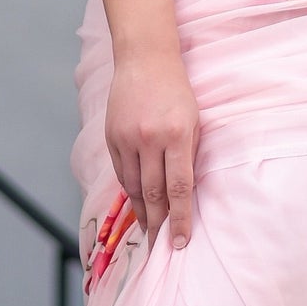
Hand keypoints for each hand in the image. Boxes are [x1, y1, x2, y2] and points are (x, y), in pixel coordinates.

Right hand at [105, 46, 199, 250]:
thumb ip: (189, 156)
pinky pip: (120, 172)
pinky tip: (136, 203)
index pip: (179, 188)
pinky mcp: (111, 136)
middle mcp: (150, 138)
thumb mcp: (195, 121)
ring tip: (149, 229)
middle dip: (158, 223)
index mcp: (177, 135)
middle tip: (161, 245)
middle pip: (152, 193)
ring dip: (141, 211)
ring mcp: (127, 138)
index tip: (179, 243)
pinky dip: (128, 191)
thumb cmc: (177, 91)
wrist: (145, 60)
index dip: (179, 219)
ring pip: (132, 187)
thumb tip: (184, 195)